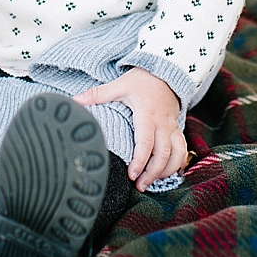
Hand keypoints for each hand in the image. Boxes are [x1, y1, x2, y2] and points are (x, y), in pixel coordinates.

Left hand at [74, 67, 185, 189]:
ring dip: (167, 170)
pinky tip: (170, 173)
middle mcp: (162, 123)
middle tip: (140, 186)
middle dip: (153, 173)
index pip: (146, 142)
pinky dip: (178, 162)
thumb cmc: (142, 79)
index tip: (131, 175)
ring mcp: (172, 126)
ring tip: (152, 182)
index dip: (139, 160)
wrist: (165, 71)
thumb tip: (74, 101)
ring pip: (176, 153)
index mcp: (147, 114)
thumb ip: (97, 94)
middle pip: (163, 153)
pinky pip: (183, 148)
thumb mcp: (119, 84)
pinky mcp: (177, 128)